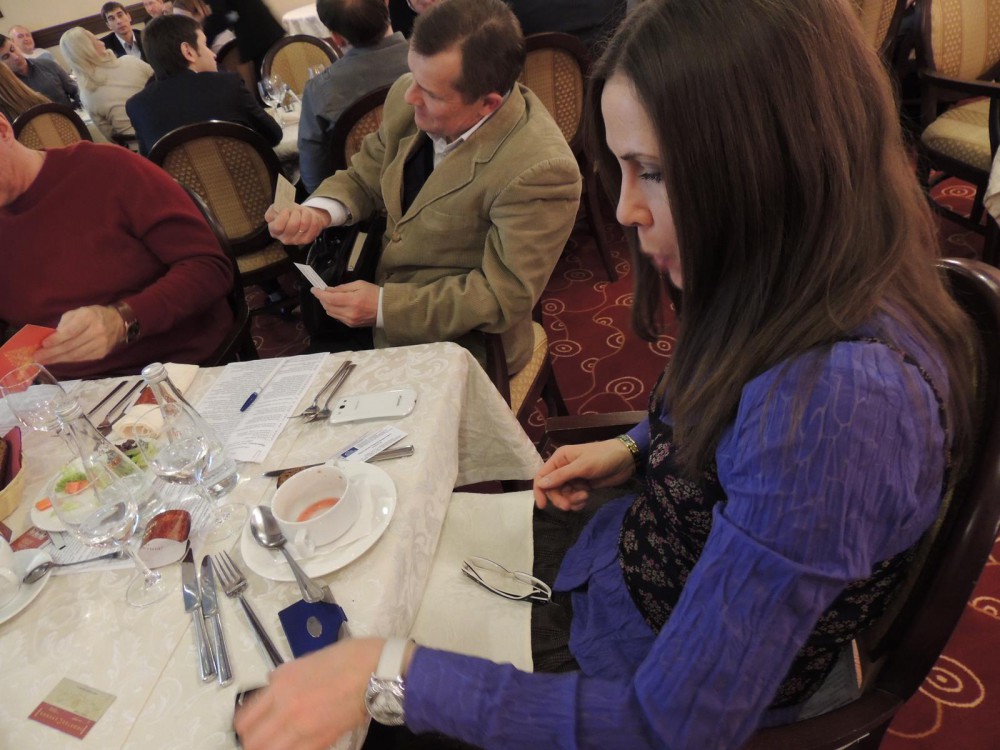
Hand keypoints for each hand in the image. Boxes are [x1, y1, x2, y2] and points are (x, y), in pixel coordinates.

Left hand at [35, 306, 123, 365]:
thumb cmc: (93, 315)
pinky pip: (82, 358)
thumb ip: (65, 324)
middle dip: (53, 352)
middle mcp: (97, 331)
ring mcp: (101, 344)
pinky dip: (68, 360)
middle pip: (72, 346)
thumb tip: (51, 338)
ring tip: (45, 360)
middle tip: (38, 357)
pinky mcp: (102, 353)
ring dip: (58, 359)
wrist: (118, 322)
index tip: (43, 344)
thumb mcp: (78, 312)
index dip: (56, 339)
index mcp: (89, 317)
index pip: (71, 331)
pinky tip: (58, 359)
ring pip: (76, 355)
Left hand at [234, 638, 383, 749]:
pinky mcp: (321, 742)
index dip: (242, 727)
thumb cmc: (345, 658)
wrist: (375, 670)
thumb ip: (283, 678)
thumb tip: (271, 688)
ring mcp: (303, 729)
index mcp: (280, 685)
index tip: (248, 727)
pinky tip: (295, 745)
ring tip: (277, 744)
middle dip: (252, 742)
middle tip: (260, 739)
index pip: (245, 719)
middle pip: (252, 742)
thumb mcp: (304, 660)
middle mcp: (286, 709)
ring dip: (270, 748)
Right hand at [265, 204, 330, 244]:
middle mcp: (284, 239)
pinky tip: (309, 217)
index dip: (283, 216)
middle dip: (295, 213)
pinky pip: (313, 225)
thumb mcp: (278, 207)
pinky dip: (313, 217)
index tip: (286, 210)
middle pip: (293, 225)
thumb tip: (281, 207)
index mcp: (273, 230)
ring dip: (305, 213)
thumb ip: (277, 207)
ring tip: (302, 212)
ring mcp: (296, 241)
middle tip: (295, 211)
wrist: (301, 216)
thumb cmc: (288, 212)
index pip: (278, 226)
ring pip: (304, 224)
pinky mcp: (307, 240)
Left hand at [311, 281, 378, 326]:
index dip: (319, 294)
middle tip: (323, 292)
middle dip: (322, 298)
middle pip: (327, 306)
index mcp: (352, 301)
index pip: (329, 298)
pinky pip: (337, 317)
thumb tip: (329, 290)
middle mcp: (349, 313)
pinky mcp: (351, 325)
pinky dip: (334, 310)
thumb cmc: (374, 293)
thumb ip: (342, 288)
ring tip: (330, 298)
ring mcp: (349, 321)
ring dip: (327, 305)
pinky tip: (338, 305)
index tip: (314, 289)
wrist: (386, 309)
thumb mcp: (359, 284)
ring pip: (330, 313)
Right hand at [533, 439, 636, 510]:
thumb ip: (560, 476)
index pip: (542, 476)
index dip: (540, 491)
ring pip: (564, 495)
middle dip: (560, 499)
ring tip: (585, 497)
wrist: (626, 460)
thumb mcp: (581, 466)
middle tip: (568, 506)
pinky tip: (586, 500)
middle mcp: (564, 468)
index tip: (543, 506)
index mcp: (560, 459)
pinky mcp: (583, 486)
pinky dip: (578, 502)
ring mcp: (574, 478)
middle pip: (552, 489)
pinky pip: (574, 498)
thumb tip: (540, 484)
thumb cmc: (602, 458)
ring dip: (571, 500)